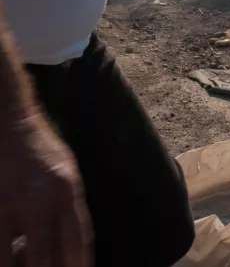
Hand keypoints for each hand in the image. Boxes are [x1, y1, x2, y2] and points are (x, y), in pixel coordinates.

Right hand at [1, 112, 91, 266]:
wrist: (8, 121)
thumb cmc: (40, 150)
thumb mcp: (68, 173)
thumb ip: (70, 208)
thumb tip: (73, 248)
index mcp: (66, 191)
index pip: (77, 241)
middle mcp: (37, 201)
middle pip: (44, 258)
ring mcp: (5, 205)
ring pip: (6, 259)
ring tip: (20, 264)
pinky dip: (1, 254)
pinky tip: (6, 254)